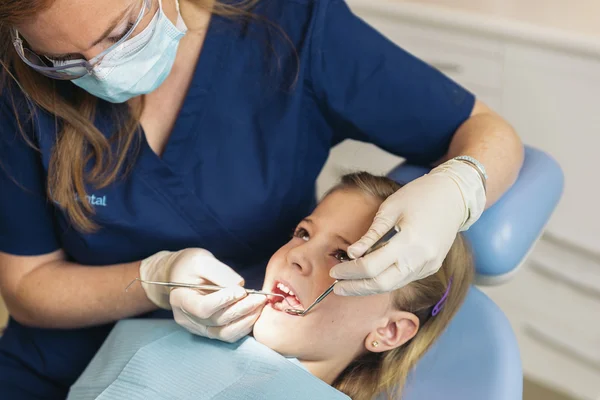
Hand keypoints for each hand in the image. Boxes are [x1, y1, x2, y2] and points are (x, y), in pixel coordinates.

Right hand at [140, 248, 265, 341]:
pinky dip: (243, 327)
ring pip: (224, 333)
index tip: (241, 291)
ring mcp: (197, 328)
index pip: (203, 308)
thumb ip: (220, 272)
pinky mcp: (208, 331)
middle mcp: (187, 318)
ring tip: (260, 306)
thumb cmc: (189, 265)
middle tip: (260, 298)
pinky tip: (254, 314)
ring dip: (246, 321)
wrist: (179, 275)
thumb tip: (240, 286)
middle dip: (242, 309)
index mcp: (181, 299)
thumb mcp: (202, 260)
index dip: (224, 301)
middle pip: (216, 321)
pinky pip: (227, 336)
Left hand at [329, 160, 485, 295]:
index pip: (371, 266)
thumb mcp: (390, 209)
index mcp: (409, 241)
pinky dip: (384, 280)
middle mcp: (421, 259)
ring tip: (348, 285)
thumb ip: (371, 235)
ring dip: (369, 287)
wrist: (455, 195)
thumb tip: (351, 254)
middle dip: (357, 288)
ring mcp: (428, 265)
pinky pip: (403, 279)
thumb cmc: (420, 195)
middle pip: (382, 284)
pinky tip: (369, 277)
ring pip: (393, 285)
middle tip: (336, 287)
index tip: (334, 271)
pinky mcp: (431, 267)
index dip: (350, 271)